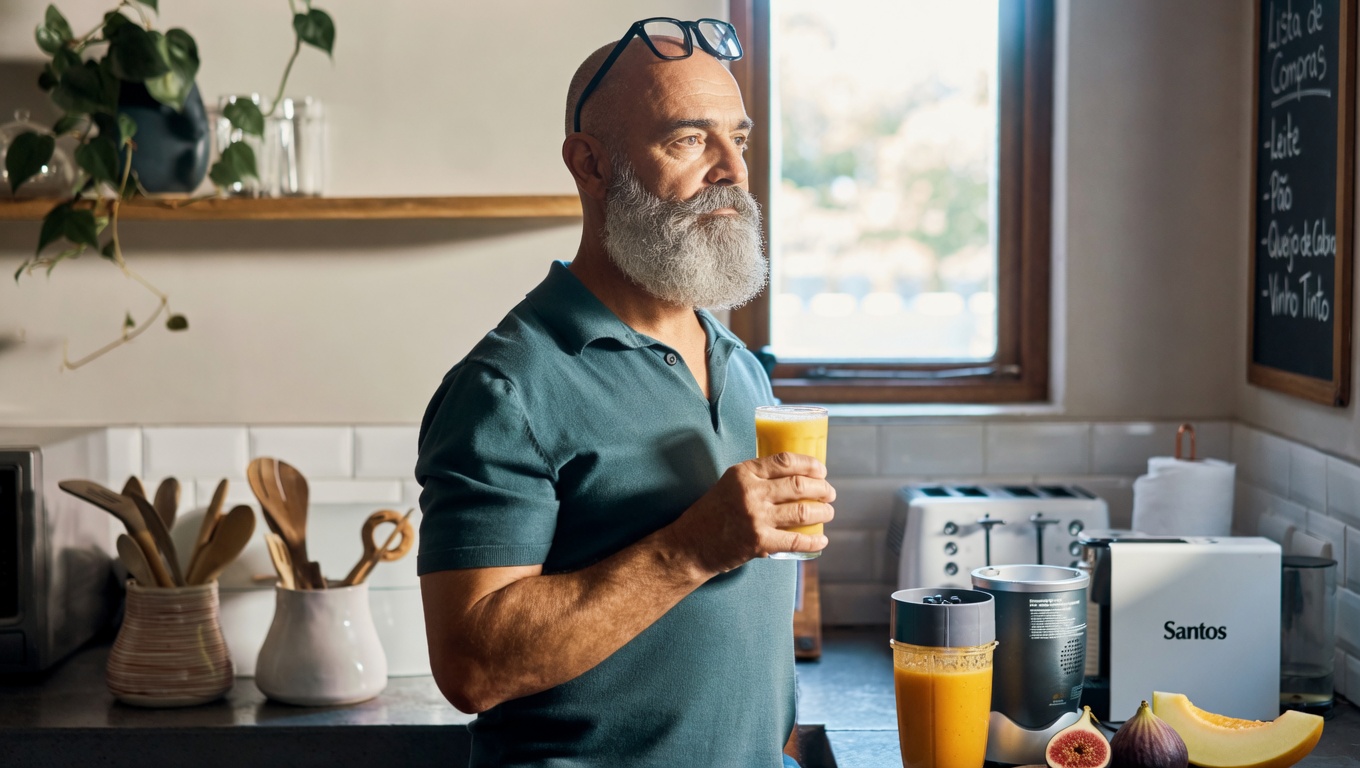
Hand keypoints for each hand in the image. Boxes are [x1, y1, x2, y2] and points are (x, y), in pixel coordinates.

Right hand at [670, 452, 835, 574]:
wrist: (690, 545)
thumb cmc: (712, 513)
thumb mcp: (730, 484)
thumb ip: (756, 478)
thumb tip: (793, 475)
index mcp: (744, 472)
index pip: (785, 461)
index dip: (809, 464)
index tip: (822, 470)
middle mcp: (750, 492)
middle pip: (798, 485)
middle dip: (822, 488)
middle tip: (830, 493)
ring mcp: (756, 517)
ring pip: (802, 511)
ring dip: (822, 512)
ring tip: (829, 513)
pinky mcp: (759, 542)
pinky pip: (796, 540)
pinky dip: (813, 541)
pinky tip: (822, 540)